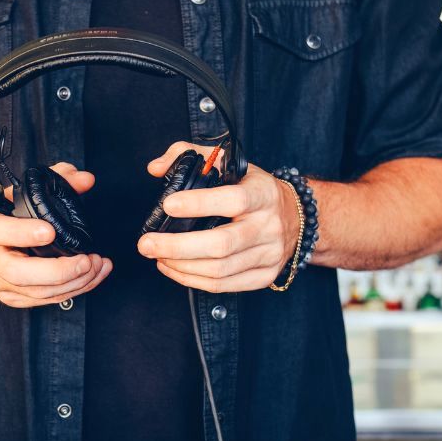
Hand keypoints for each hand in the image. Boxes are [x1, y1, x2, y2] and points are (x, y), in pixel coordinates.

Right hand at [0, 162, 112, 307]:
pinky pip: (44, 300)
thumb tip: (85, 179)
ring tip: (98, 266)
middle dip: (58, 270)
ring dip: (73, 282)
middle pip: (19, 273)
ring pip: (37, 291)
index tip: (50, 231)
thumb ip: (55, 179)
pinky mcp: (12, 297)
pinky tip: (92, 277)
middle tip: (87, 260)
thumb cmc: (2, 214)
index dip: (23, 233)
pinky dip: (73, 290)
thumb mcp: (20, 191)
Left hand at [136, 142, 299, 292]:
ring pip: (219, 269)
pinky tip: (173, 268)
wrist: (296, 217)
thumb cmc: (253, 189)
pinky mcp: (263, 276)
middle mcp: (268, 226)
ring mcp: (268, 254)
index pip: (233, 200)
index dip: (199, 204)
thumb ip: (189, 155)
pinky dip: (192, 280)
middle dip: (177, 247)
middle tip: (146, 244)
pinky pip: (223, 285)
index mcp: (262, 194)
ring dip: (180, 266)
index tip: (168, 205)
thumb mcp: (229, 163)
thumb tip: (156, 168)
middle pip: (221, 244)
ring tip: (156, 256)